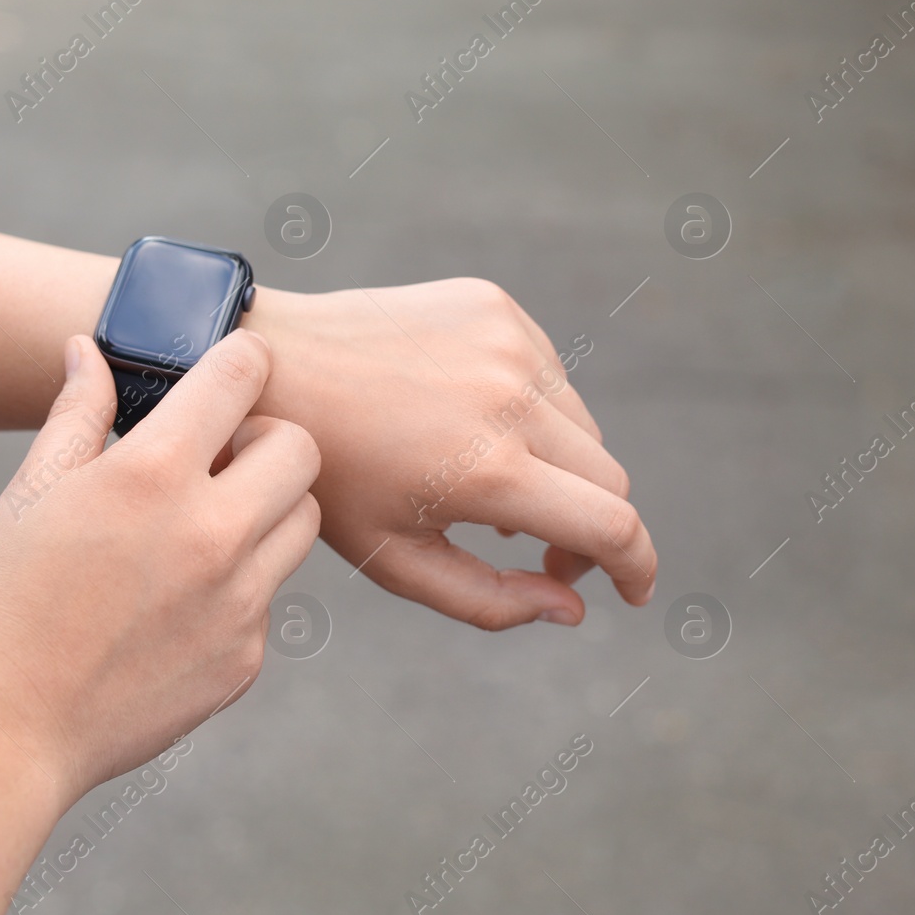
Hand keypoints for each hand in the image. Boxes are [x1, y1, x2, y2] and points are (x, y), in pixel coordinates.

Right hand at [0, 329, 320, 801]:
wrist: (3, 734)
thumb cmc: (1, 606)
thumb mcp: (29, 497)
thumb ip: (76, 415)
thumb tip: (89, 352)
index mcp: (152, 476)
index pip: (243, 377)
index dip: (240, 362)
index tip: (230, 372)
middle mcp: (213, 533)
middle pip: (300, 448)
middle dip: (266, 439)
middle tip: (221, 458)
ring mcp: (239, 601)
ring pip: (302, 522)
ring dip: (267, 508)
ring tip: (202, 526)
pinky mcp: (247, 656)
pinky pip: (270, 596)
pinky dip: (240, 586)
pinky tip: (177, 603)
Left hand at [246, 279, 655, 630]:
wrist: (276, 364)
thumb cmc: (330, 476)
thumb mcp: (396, 560)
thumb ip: (491, 600)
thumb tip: (573, 608)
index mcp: (490, 470)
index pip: (613, 525)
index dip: (638, 566)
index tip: (634, 591)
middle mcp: (513, 398)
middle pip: (608, 478)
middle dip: (590, 526)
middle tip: (538, 549)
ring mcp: (509, 342)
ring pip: (583, 427)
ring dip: (559, 466)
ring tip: (490, 483)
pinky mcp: (497, 306)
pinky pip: (550, 375)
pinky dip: (531, 411)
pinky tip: (469, 422)